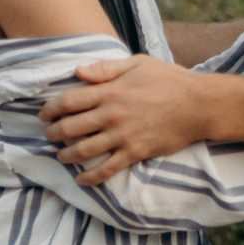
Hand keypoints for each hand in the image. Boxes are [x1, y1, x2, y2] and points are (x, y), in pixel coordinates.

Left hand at [40, 55, 213, 184]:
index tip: (44, 114)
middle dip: (54, 133)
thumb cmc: (169, 80)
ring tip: (61, 155)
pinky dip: (90, 177)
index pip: (68, 101)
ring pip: (83, 150)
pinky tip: (81, 180)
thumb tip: (77, 72)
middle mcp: (111, 114)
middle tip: (49, 135)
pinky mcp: (135, 153)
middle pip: (70, 127)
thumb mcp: (137, 64)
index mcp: (109, 90)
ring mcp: (122, 135)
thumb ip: (105, 69)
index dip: (50, 109)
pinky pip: (107, 169)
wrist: (199, 105)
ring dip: (66, 155)